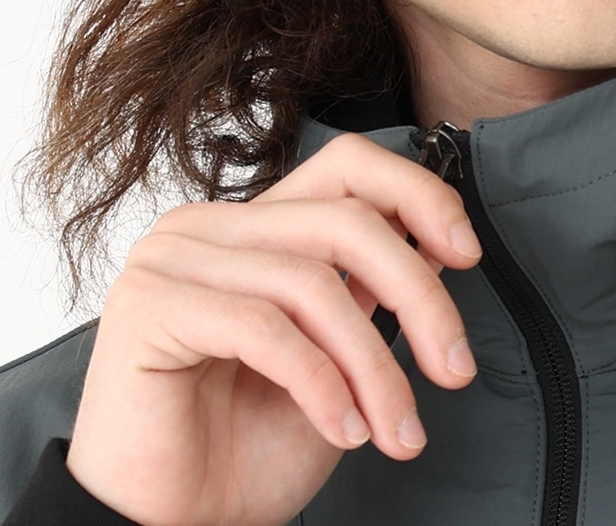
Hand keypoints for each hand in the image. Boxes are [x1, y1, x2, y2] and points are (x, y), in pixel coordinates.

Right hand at [64, 133, 481, 525]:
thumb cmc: (245, 449)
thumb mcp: (337, 360)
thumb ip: (371, 292)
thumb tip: (441, 243)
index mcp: (251, 225)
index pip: (346, 166)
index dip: (417, 196)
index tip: (467, 254)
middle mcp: (207, 226)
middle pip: (344, 221)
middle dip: (418, 295)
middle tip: (455, 368)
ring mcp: (171, 259)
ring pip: (313, 283)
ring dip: (374, 366)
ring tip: (395, 430)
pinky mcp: (148, 306)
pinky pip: (264, 328)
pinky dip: (320, 384)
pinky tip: (345, 429)